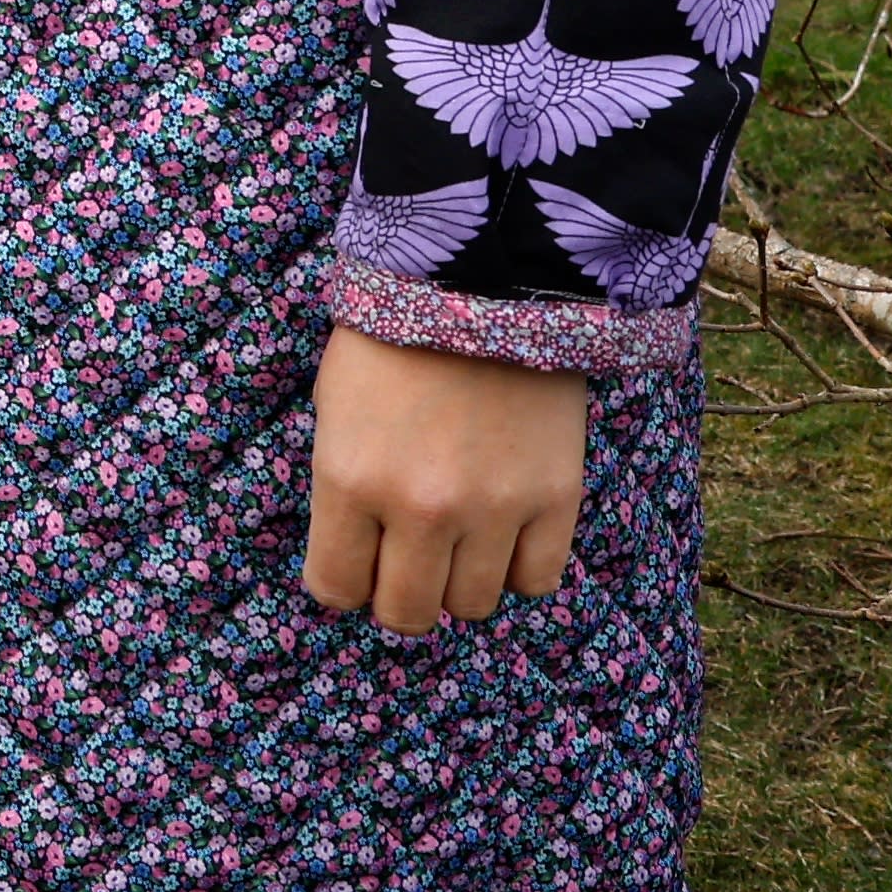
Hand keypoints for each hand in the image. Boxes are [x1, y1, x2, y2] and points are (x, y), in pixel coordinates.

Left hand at [303, 327, 585, 631]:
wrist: (481, 277)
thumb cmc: (392, 338)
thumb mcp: (335, 410)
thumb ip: (345, 490)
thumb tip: (358, 559)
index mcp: (350, 479)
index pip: (336, 589)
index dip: (343, 580)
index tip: (354, 561)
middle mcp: (420, 508)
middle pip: (408, 614)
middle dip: (399, 594)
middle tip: (406, 560)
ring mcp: (493, 507)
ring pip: (473, 605)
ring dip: (460, 580)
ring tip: (458, 536)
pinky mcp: (556, 498)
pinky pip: (537, 582)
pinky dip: (518, 567)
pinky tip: (505, 529)